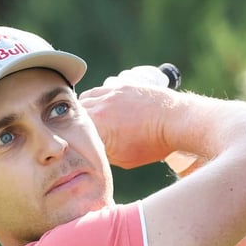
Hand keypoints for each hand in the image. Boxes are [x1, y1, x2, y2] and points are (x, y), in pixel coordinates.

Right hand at [81, 66, 201, 173]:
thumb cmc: (153, 144)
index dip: (69, 140)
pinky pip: (99, 90)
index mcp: (97, 127)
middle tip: (76, 134)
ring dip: (82, 110)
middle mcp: (99, 107)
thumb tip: (93, 151)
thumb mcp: (124, 159)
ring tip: (86, 120)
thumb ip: (103, 154)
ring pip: (84, 99)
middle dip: (73, 124)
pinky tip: (99, 106)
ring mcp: (110, 93)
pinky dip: (94, 98)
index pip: (71, 133)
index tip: (71, 146)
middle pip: (73, 115)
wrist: (176, 121)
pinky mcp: (121, 86)